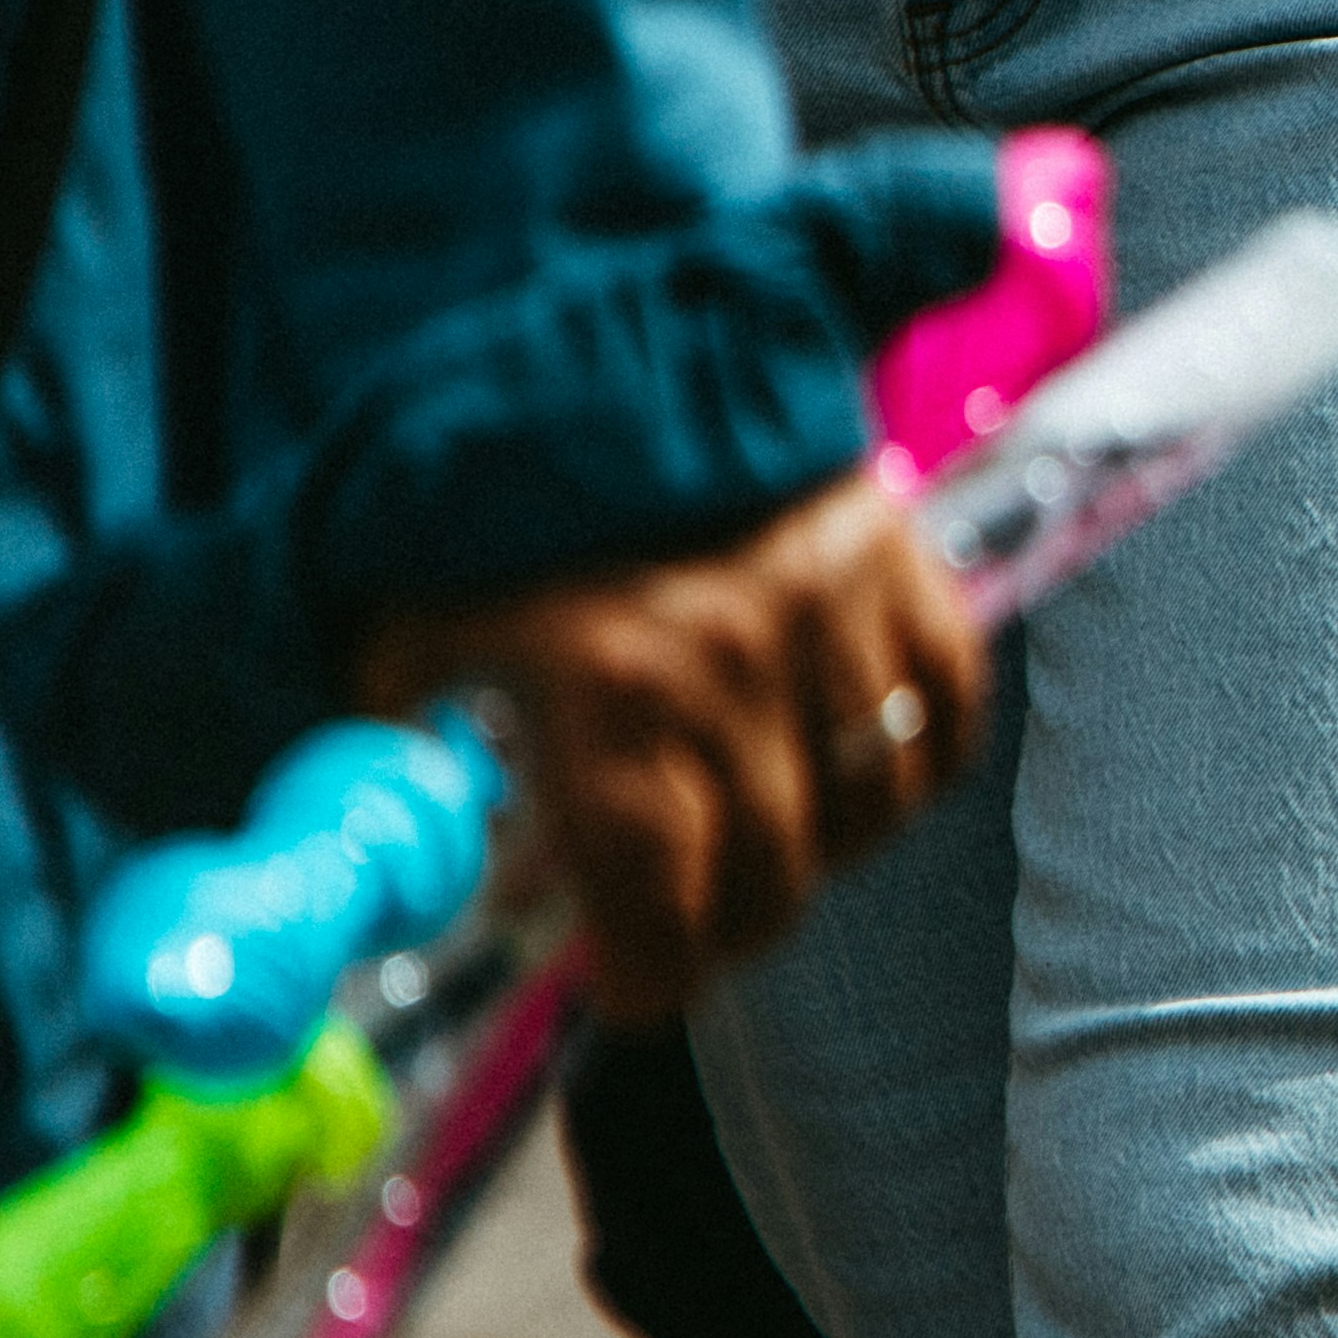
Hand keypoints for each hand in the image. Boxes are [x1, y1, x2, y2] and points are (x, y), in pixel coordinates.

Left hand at [367, 474, 983, 1025]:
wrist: (613, 345)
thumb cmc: (505, 505)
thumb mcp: (414, 626)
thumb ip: (403, 753)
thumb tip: (393, 882)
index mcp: (611, 680)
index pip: (658, 887)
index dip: (650, 971)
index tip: (630, 992)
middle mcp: (737, 655)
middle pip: (774, 871)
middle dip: (725, 930)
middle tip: (686, 935)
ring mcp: (839, 608)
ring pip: (869, 808)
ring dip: (819, 854)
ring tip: (762, 851)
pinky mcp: (905, 568)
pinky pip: (944, 716)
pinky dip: (910, 765)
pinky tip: (851, 773)